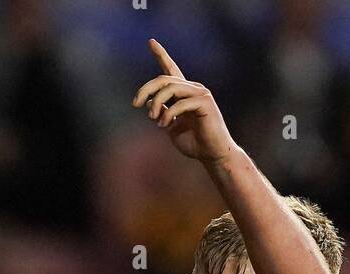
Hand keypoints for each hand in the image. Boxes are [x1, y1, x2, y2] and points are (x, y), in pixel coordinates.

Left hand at [133, 39, 235, 164]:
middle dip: (146, 89)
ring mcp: (200, 94)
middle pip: (164, 79)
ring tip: (152, 118)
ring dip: (157, 102)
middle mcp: (193, 89)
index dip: (161, 55)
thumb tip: (148, 102)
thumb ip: (162, 113)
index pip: (171, 70)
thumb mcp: (171, 127)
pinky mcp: (205, 102)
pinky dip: (169, 114)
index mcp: (184, 93)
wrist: (213, 156)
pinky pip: (181, 103)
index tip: (151, 42)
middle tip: (135, 104)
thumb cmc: (195, 144)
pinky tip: (163, 125)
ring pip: (170, 87)